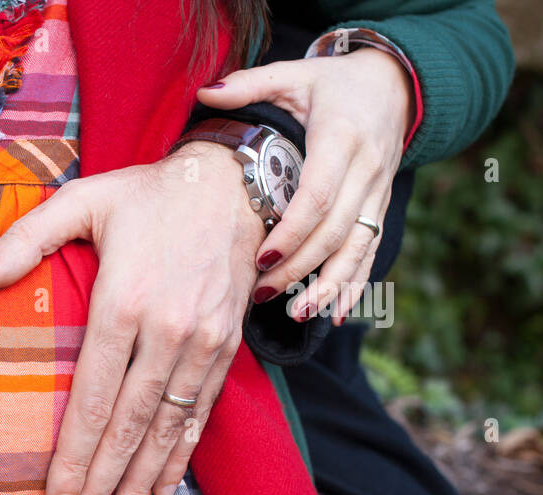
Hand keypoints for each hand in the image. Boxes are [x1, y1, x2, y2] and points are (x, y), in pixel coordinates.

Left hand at [0, 142, 263, 494]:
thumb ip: (27, 240)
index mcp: (126, 301)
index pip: (94, 397)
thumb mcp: (82, 200)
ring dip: (141, 487)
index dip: (75, 455)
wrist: (236, 184)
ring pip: (167, 430)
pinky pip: (200, 415)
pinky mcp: (227, 350)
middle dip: (102, 488)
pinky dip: (180, 457)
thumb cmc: (146, 196)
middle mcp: (169, 331)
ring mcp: (204, 345)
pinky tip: (161, 492)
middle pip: (129, 427)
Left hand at [198, 48, 414, 322]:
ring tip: (296, 314)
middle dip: (300, 268)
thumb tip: (206, 93)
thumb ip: (250, 84)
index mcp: (341, 138)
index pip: (318, 196)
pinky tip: (337, 313)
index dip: (291, 232)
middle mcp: (366, 169)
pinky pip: (372, 252)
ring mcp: (378, 193)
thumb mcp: (293, 75)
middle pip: (335, 231)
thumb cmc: (332, 84)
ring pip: (357, 248)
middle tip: (261, 294)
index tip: (260, 259)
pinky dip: (356, 284)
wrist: (393, 84)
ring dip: (328, 285)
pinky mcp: (381, 208)